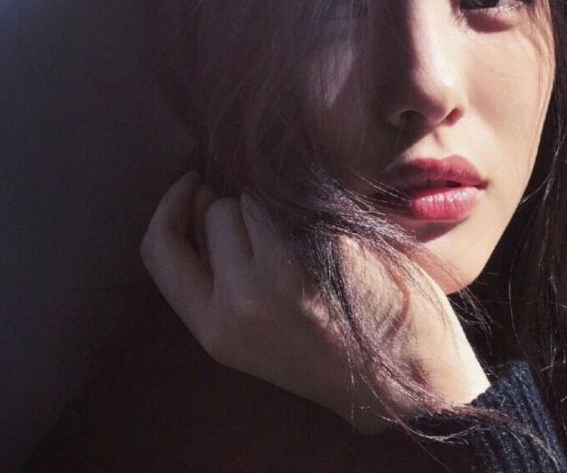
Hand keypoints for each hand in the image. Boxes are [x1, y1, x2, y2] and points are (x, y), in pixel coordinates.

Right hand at [141, 172, 489, 432]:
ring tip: (306, 236)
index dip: (171, 207)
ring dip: (271, 203)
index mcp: (214, 330)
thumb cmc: (333, 349)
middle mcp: (233, 306)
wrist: (407, 382)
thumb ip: (221, 281)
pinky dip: (300, 202)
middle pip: (208, 214)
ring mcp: (271, 282)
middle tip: (270, 222)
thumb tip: (206, 208)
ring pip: (245, 201)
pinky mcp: (311, 259)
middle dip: (234, 204)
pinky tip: (327, 230)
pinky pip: (283, 201)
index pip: (160, 250)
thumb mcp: (254, 334)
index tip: (193, 184)